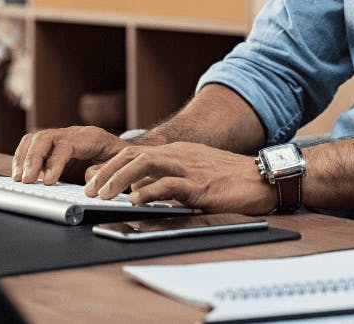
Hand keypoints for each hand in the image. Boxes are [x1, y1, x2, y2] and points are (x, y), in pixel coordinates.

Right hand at [12, 126, 128, 184]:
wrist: (126, 152)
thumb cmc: (123, 160)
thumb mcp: (120, 166)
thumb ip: (104, 172)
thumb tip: (87, 178)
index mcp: (91, 137)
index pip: (66, 144)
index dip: (55, 161)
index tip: (48, 181)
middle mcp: (73, 133)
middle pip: (45, 137)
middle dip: (32, 159)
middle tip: (26, 181)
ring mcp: (62, 137)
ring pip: (36, 139)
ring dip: (24, 158)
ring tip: (19, 179)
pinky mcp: (54, 146)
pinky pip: (33, 144)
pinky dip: (23, 157)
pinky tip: (21, 174)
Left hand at [83, 142, 276, 214]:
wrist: (264, 178)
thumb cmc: (232, 179)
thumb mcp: (196, 175)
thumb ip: (169, 181)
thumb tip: (139, 192)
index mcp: (178, 152)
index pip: (135, 153)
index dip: (111, 166)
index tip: (93, 181)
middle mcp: (180, 155)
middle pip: (133, 155)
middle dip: (107, 172)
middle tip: (89, 190)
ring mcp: (189, 167)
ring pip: (145, 165)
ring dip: (119, 180)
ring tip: (103, 195)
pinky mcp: (200, 185)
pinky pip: (168, 184)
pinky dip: (148, 191)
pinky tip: (135, 201)